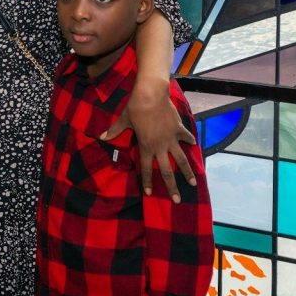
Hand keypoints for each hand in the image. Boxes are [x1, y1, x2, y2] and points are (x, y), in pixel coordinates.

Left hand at [104, 76, 196, 201]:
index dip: (147, 182)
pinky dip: (190, 141)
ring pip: (181, 159)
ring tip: (194, 182)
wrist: (151, 95)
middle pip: (166, 171)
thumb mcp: (123, 120)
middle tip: (177, 200)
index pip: (145, 169)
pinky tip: (194, 145)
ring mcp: (171, 138)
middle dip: (172, 187)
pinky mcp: (178, 128)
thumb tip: (101, 137)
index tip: (150, 194)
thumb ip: (114, 131)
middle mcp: (160, 146)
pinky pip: (186, 137)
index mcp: (146, 147)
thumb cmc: (135, 108)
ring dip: (187, 171)